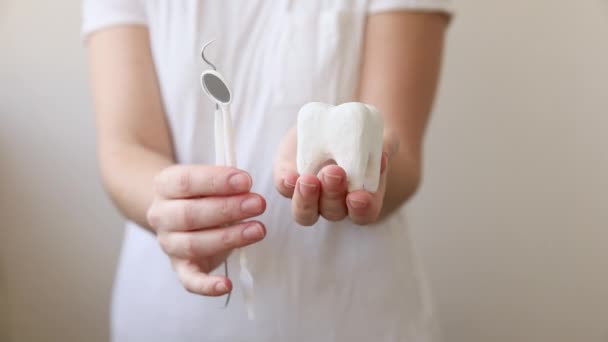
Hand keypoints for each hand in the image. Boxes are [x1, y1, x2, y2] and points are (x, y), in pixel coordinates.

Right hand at [147, 165, 265, 295]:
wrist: (180, 215)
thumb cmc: (202, 194)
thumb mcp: (208, 181)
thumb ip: (224, 182)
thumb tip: (246, 185)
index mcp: (165, 186)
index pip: (186, 181)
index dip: (217, 181)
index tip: (246, 181)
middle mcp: (161, 215)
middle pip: (190, 214)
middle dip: (228, 209)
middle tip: (258, 204)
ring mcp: (169, 243)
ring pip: (194, 244)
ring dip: (229, 237)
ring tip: (258, 229)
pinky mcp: (181, 267)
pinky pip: (190, 280)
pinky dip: (207, 286)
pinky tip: (226, 285)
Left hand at [273, 127, 397, 225]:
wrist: (335, 122)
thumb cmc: (364, 136)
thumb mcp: (379, 136)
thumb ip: (386, 145)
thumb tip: (383, 152)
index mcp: (362, 199)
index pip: (364, 214)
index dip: (362, 209)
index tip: (359, 196)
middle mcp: (334, 204)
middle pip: (333, 211)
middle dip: (333, 194)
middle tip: (335, 172)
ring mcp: (309, 195)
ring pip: (305, 212)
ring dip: (307, 198)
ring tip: (308, 179)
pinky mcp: (288, 178)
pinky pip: (285, 188)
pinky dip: (287, 184)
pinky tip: (290, 177)